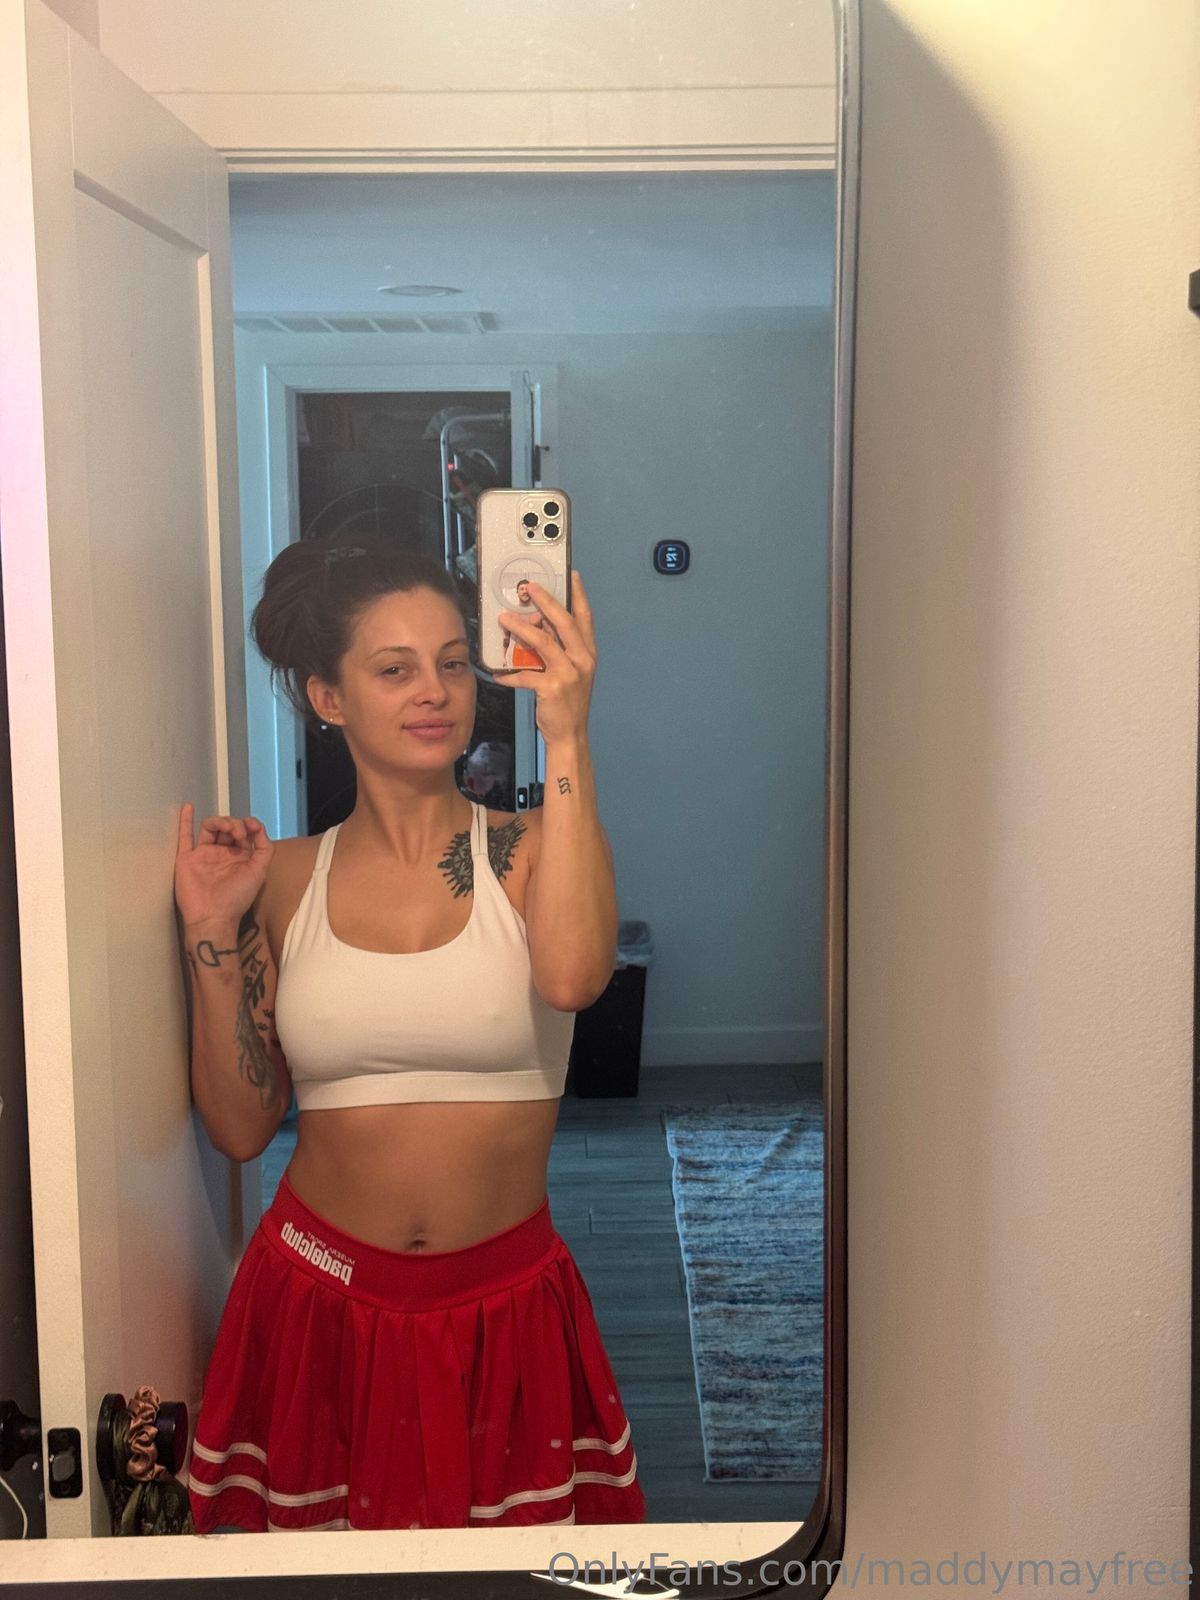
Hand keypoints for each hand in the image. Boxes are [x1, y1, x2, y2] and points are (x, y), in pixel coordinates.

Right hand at [174, 804, 273, 930]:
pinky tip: (188, 806)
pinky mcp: (187, 858)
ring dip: (220, 821)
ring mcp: (204, 855)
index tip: (252, 827)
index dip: (250, 825)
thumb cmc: (237, 896)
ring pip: (210, 828)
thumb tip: (258, 827)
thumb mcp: (259, 871)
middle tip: (239, 833)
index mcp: (241, 857)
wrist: (213, 916)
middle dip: (236, 824)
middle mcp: (223, 854)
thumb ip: (264, 848)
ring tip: (228, 828)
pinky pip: (184, 836)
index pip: (246, 833)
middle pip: (228, 827)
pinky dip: (185, 820)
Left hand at [497, 573, 596, 746]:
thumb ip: (560, 650)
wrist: (570, 735)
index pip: (585, 618)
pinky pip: (525, 675)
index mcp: (588, 654)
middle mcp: (582, 660)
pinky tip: (497, 674)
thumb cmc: (567, 703)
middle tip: (529, 587)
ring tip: (504, 619)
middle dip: (546, 602)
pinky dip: (509, 674)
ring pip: (544, 643)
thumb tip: (539, 627)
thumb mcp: (570, 672)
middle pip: (564, 623)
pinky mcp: (552, 688)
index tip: (572, 576)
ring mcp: (569, 674)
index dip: (579, 596)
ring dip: (522, 628)